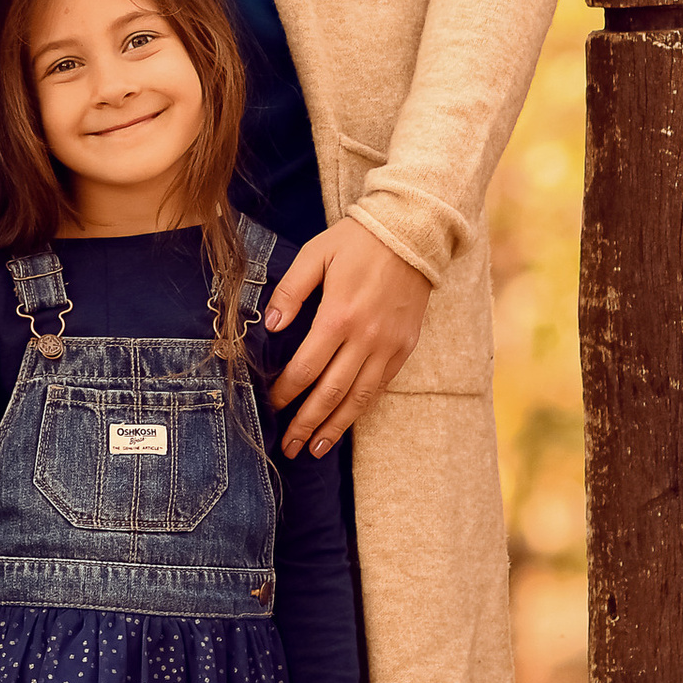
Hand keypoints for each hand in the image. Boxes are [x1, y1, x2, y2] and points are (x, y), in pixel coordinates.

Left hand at [264, 219, 433, 457]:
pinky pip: (380, 386)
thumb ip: (290, 291)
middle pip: (331, 393)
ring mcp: (389, 346)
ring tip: (315, 449)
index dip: (286, 391)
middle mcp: (366, 338)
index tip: (271, 406)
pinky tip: (346, 421)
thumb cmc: (357, 241)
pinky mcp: (405, 347)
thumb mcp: (315, 255)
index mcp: (338, 316)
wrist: (412, 233)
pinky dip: (362, 408)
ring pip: (359, 398)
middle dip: (306, 423)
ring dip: (335, 426)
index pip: (306, 368)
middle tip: (287, 447)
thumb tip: (270, 325)